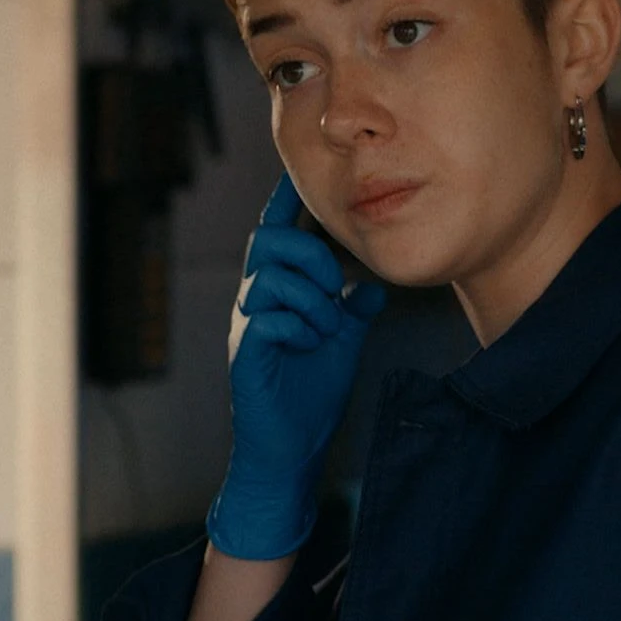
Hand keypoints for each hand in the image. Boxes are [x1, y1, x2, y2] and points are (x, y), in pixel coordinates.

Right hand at [207, 173, 385, 559]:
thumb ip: (353, 310)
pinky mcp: (246, 354)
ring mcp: (247, 326)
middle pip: (266, 242)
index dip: (283, 201)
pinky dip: (297, 327)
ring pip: (270, 278)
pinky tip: (307, 346)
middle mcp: (256, 301)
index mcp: (279, 291)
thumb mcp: (341, 341)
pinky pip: (267, 318)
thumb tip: (374, 285)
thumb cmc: (309, 394)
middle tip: (333, 286)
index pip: (276, 234)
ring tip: (323, 330)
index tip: (295, 172)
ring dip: (310, 299)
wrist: (292, 448)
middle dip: (308, 254)